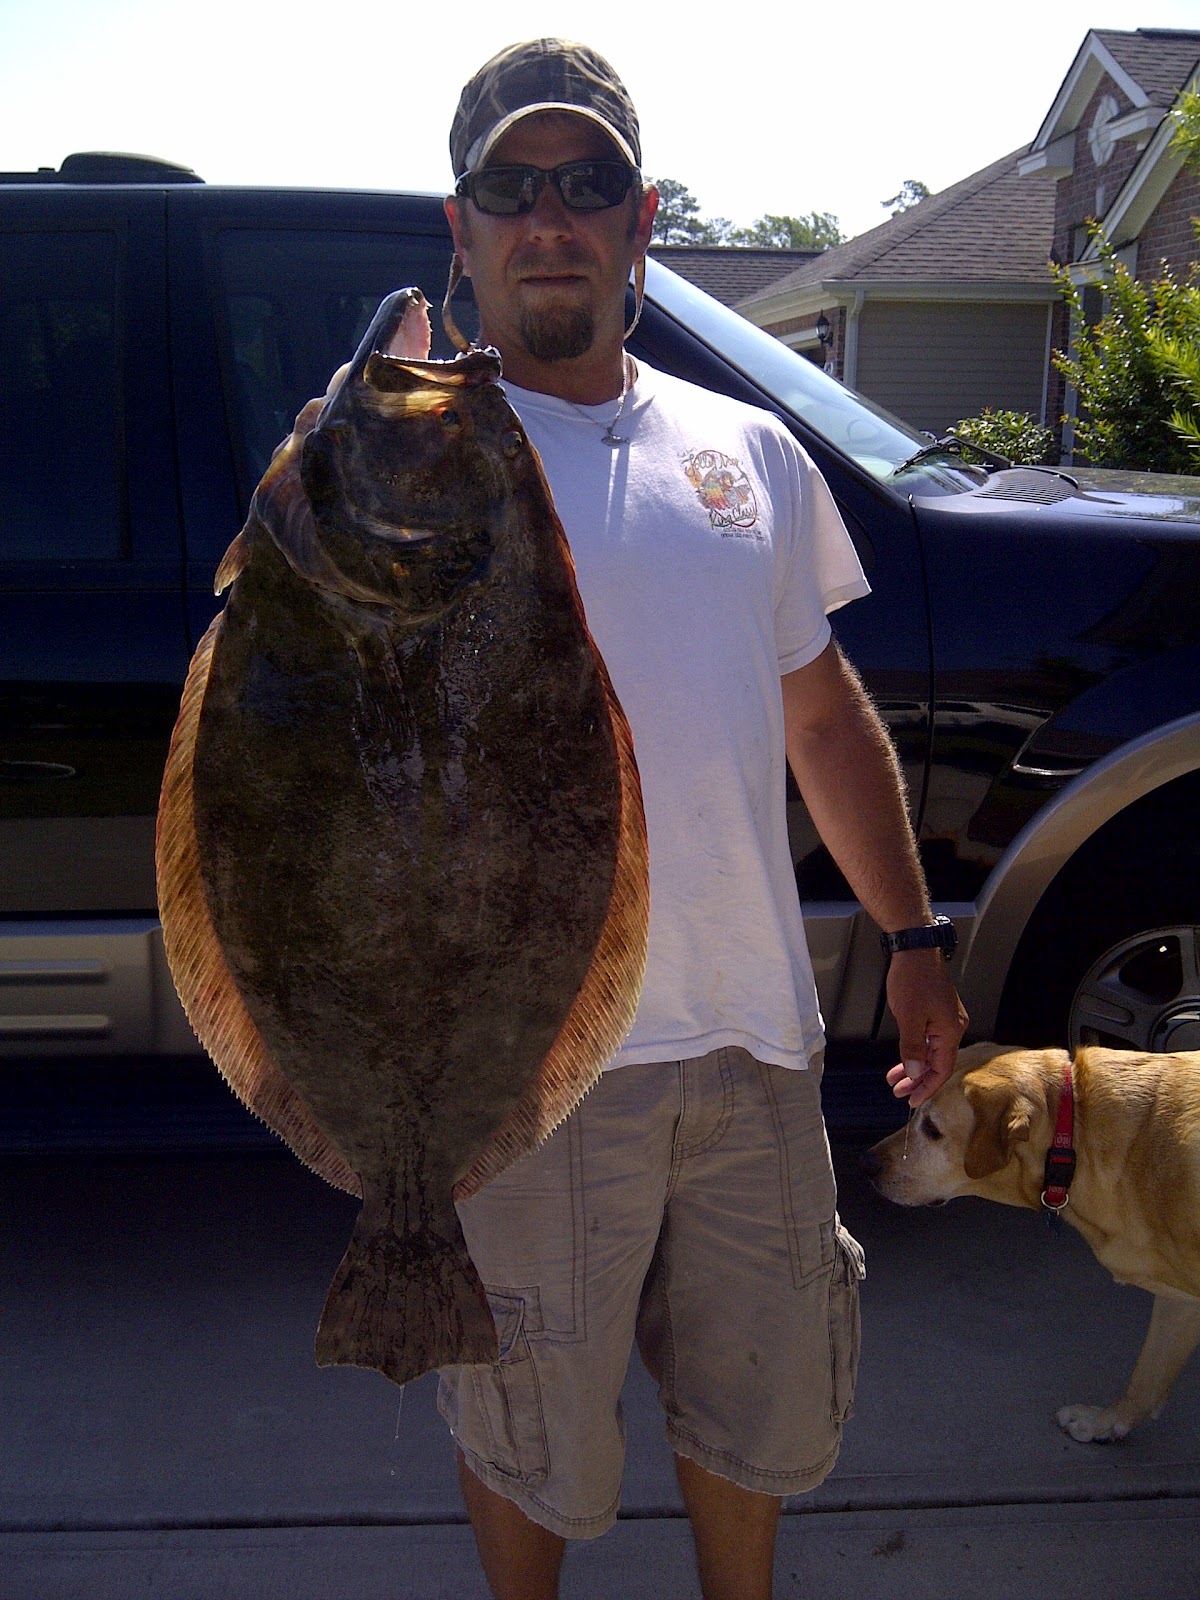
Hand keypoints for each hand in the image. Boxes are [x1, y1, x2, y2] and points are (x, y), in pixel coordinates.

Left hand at [883, 949, 967, 1106]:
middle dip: (918, 1080)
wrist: (914, 949)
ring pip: (931, 1052)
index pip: (942, 1069)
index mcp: (951, 1031)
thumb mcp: (909, 1018)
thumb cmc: (914, 978)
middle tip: (899, 1093)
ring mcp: (945, 1019)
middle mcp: (953, 1027)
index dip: (926, 1087)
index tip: (911, 1100)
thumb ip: (913, 1048)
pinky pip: (928, 1039)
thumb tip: (916, 1074)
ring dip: (914, 1066)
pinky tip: (904, 1058)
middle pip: (937, 1063)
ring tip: (896, 1079)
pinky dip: (915, 1051)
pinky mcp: (937, 1011)